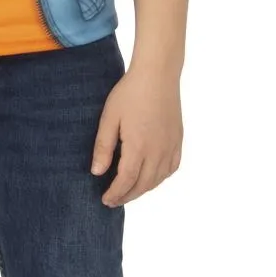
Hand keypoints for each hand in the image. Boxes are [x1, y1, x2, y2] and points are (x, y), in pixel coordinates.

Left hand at [90, 63, 182, 206]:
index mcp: (139, 146)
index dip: (116, 193)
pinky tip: (151, 177)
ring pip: (158, 179)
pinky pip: (172, 167)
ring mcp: (171, 146)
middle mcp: (158, 150)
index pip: (126, 181)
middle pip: (143, 184)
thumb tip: (97, 173)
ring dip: (143, 189)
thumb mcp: (109, 118)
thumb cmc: (130, 93)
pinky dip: (160, 178)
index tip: (105, 200)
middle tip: (114, 201)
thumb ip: (103, 147)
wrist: (157, 75)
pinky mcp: (178, 140)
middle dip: (127, 196)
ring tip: (129, 191)